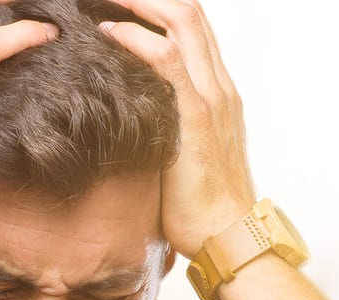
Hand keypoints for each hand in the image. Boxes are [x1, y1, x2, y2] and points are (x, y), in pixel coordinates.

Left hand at [98, 0, 256, 257]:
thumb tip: (128, 121)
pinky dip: (136, 37)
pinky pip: (167, 59)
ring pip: (182, 20)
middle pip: (189, 10)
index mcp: (219, 92)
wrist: (229, 238)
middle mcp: (219, 86)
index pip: (192, 26)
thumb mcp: (185, 154)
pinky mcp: (196, 117)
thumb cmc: (203, 207)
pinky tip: (109, 32)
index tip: (121, 3)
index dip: (157, 4)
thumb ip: (166, 126)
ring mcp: (211, 98)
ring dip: (139, 1)